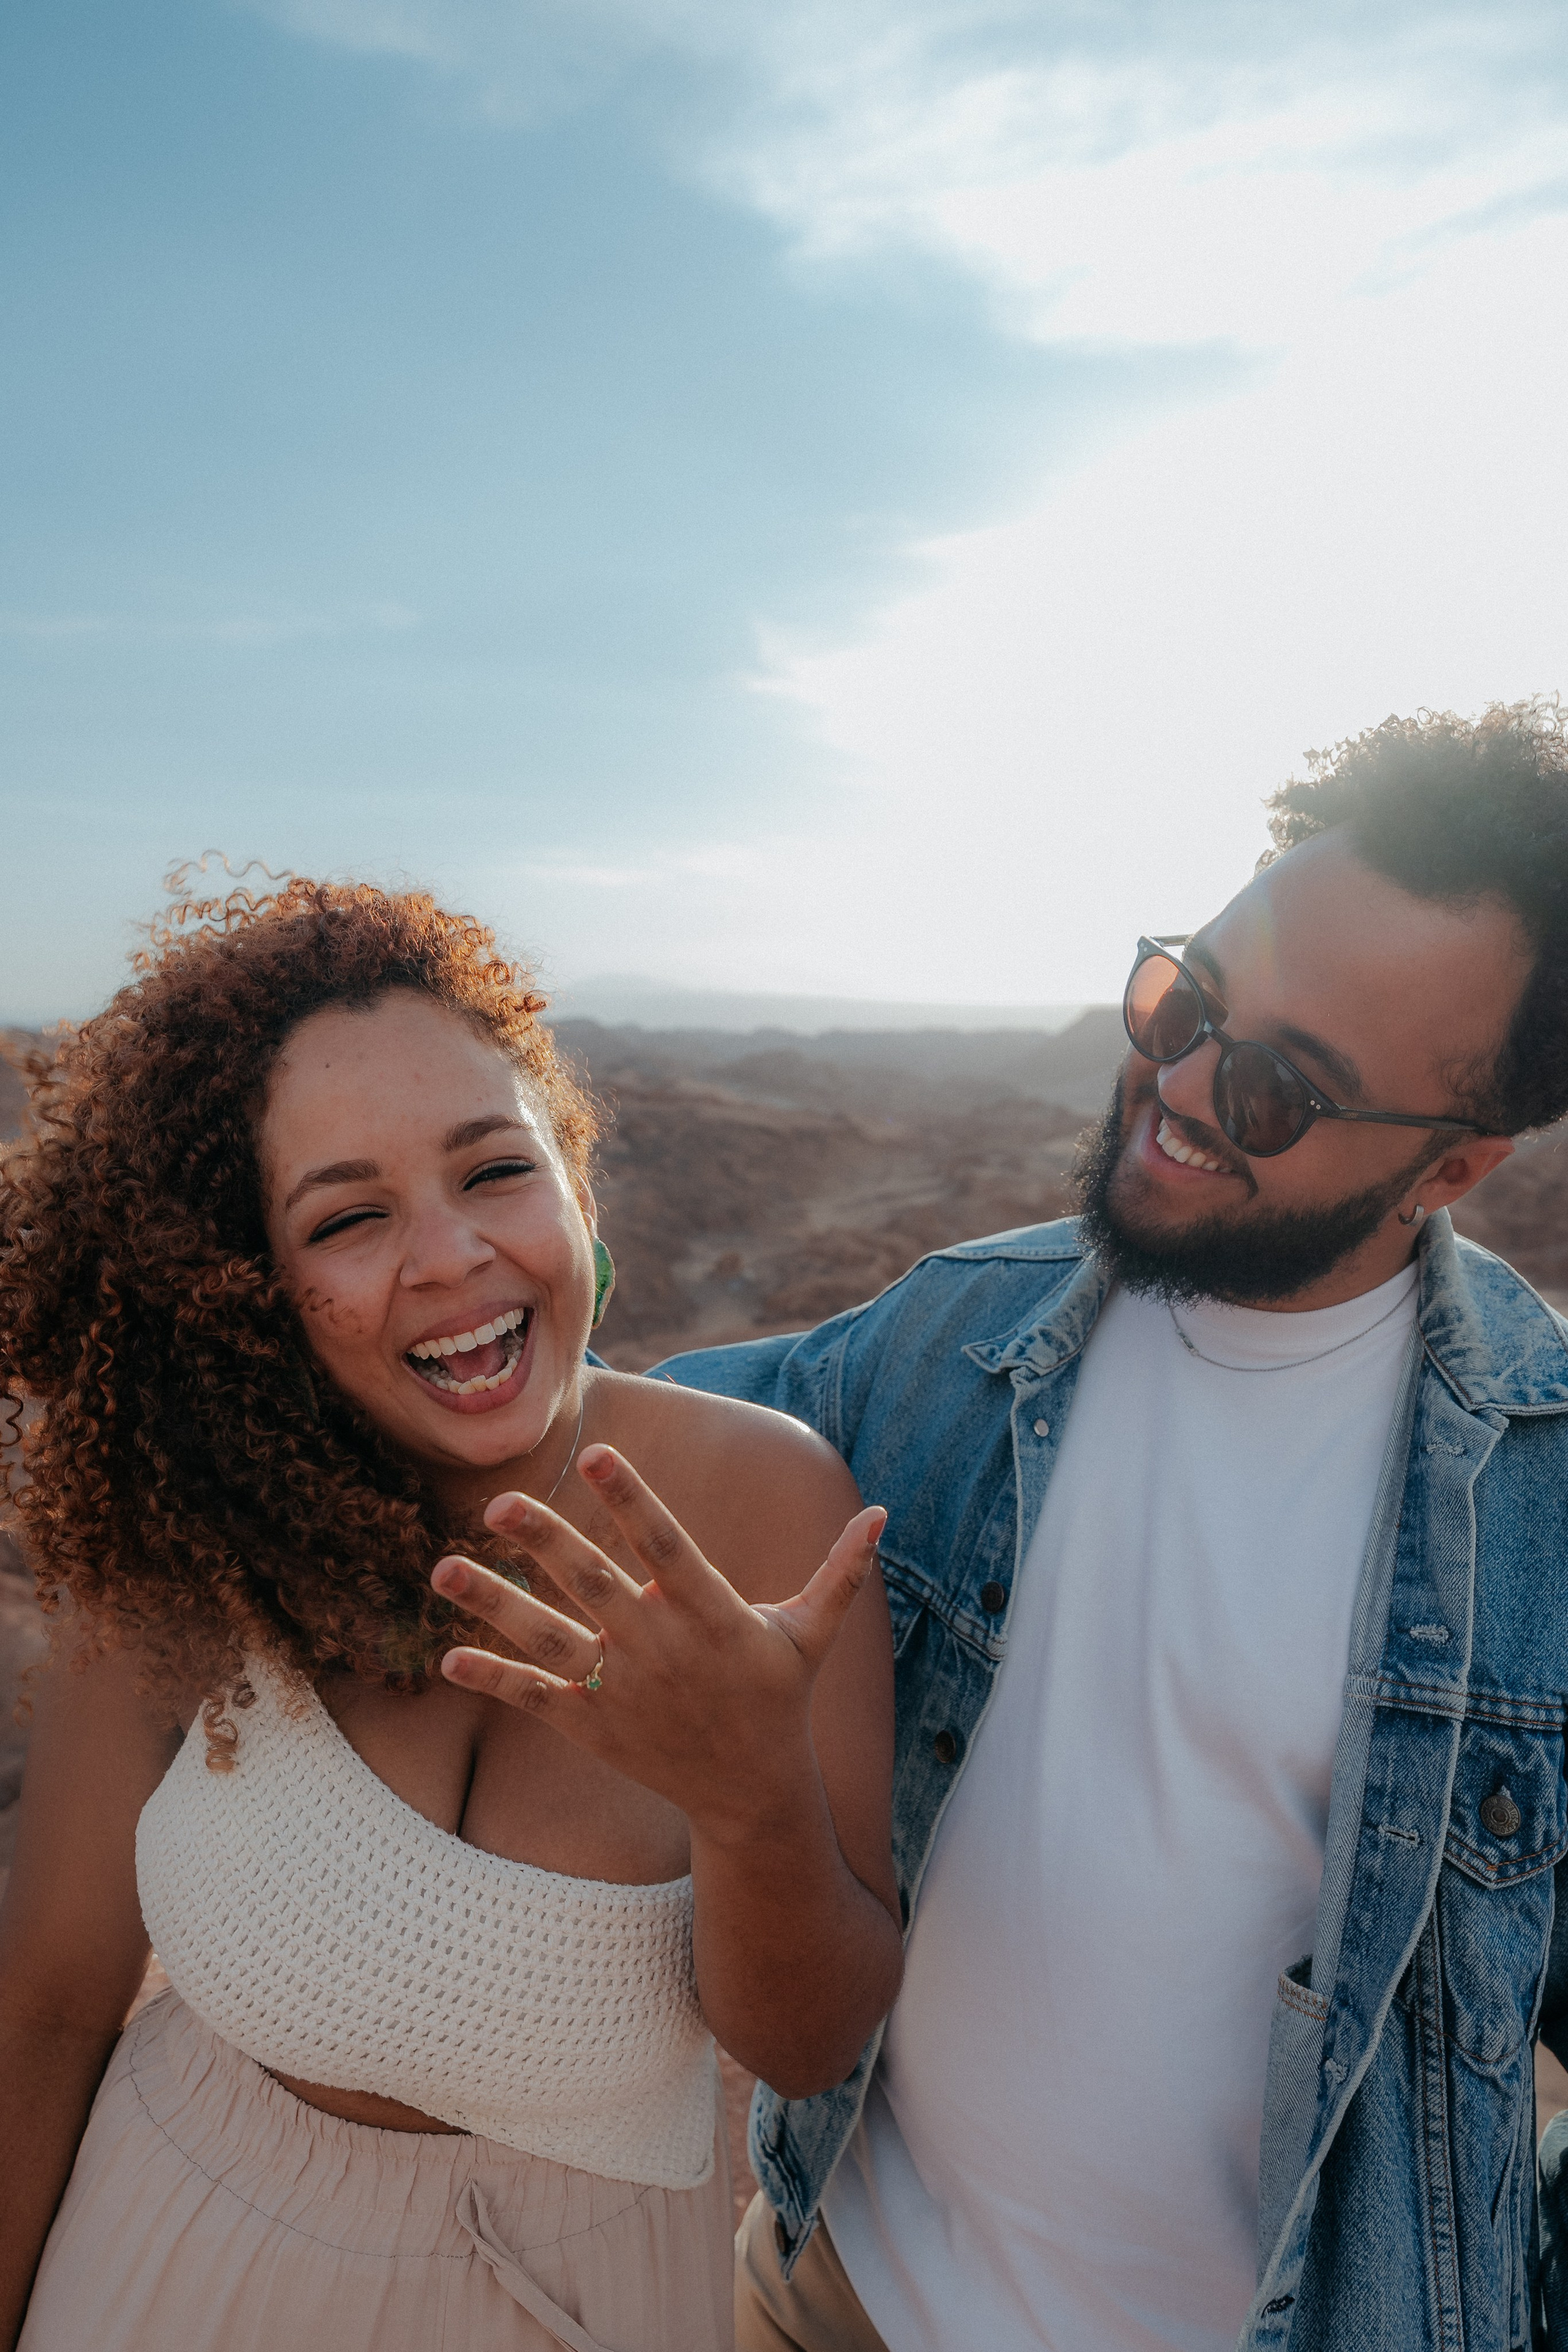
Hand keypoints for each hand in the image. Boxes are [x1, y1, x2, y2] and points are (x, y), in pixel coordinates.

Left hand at [430, 1444, 885, 1843]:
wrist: (752, 1794)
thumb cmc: (778, 1698)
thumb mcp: (810, 1633)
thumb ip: (839, 1571)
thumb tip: (880, 1512)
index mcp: (710, 1612)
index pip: (664, 1544)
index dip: (632, 1498)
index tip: (596, 1453)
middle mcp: (660, 1647)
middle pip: (593, 1583)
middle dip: (545, 1541)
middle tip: (498, 1502)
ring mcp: (623, 1689)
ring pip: (548, 1638)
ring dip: (493, 1605)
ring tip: (442, 1569)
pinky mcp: (594, 1726)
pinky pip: (535, 1698)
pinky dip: (492, 1678)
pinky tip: (446, 1658)